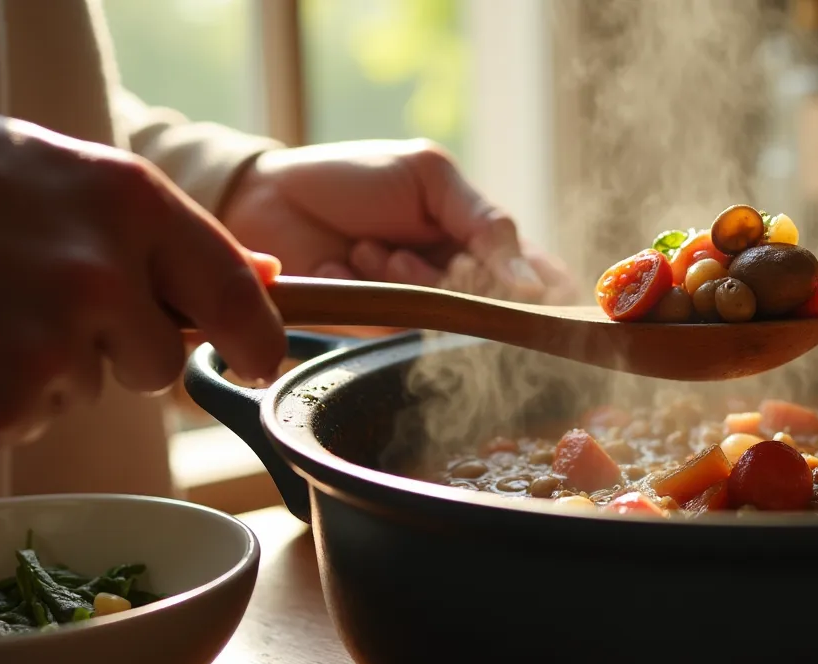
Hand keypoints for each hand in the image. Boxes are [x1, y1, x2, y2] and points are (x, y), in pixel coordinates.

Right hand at [0, 104, 285, 445]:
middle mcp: (101, 274)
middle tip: (49, 299)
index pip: (240, 297)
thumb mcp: (80, 178)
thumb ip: (174, 236)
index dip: (260, 341)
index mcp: (134, 205)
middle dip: (120, 347)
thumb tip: (269, 279)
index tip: (260, 359)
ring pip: (88, 390)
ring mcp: (46, 341)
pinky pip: (28, 418)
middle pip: (162, 364)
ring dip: (51, 365)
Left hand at [221, 139, 578, 305]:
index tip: (535, 289)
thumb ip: (487, 225)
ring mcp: (423, 310)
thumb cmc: (354, 177)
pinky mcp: (381, 333)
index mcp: (484, 241)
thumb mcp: (431, 176)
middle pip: (499, 307)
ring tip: (370, 247)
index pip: (543, 280)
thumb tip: (532, 285)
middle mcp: (461, 282)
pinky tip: (346, 264)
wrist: (270, 199)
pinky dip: (373, 290)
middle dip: (458, 275)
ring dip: (409, 278)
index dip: (548, 291)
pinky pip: (401, 330)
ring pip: (450, 320)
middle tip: (408, 245)